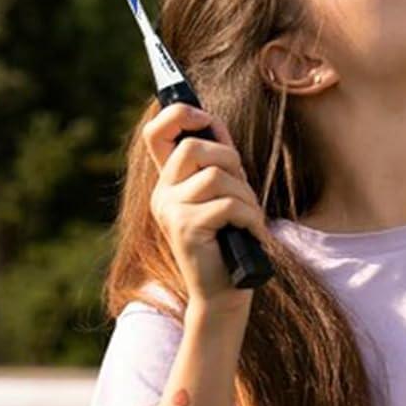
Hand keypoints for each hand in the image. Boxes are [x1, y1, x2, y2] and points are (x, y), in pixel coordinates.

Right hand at [142, 102, 264, 314]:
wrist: (224, 291)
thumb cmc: (230, 239)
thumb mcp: (223, 192)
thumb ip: (216, 159)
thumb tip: (212, 119)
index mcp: (168, 182)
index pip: (155, 133)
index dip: (178, 114)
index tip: (203, 116)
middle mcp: (162, 194)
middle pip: (194, 145)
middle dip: (230, 159)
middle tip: (242, 188)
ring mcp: (170, 211)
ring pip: (217, 175)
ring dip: (245, 195)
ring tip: (248, 218)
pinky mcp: (186, 229)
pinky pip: (229, 204)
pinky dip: (250, 217)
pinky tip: (250, 233)